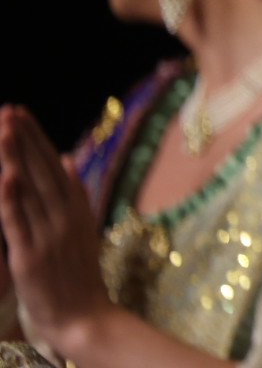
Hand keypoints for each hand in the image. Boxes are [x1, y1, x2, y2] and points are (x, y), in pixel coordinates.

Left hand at [0, 105, 113, 350]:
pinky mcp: (30, 257)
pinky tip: (6, 177)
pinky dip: (11, 199)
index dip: (37, 138)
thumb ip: (74, 193)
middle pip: (41, 171)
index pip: (54, 165)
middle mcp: (65, 217)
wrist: (84, 318)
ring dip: (15, 158)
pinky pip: (17, 223)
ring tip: (4, 129)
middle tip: (10, 111)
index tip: (21, 114)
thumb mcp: (82, 228)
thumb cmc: (78, 275)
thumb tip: (66, 158)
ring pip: (29, 190)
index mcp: (77, 208)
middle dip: (25, 139)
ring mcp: (48, 235)